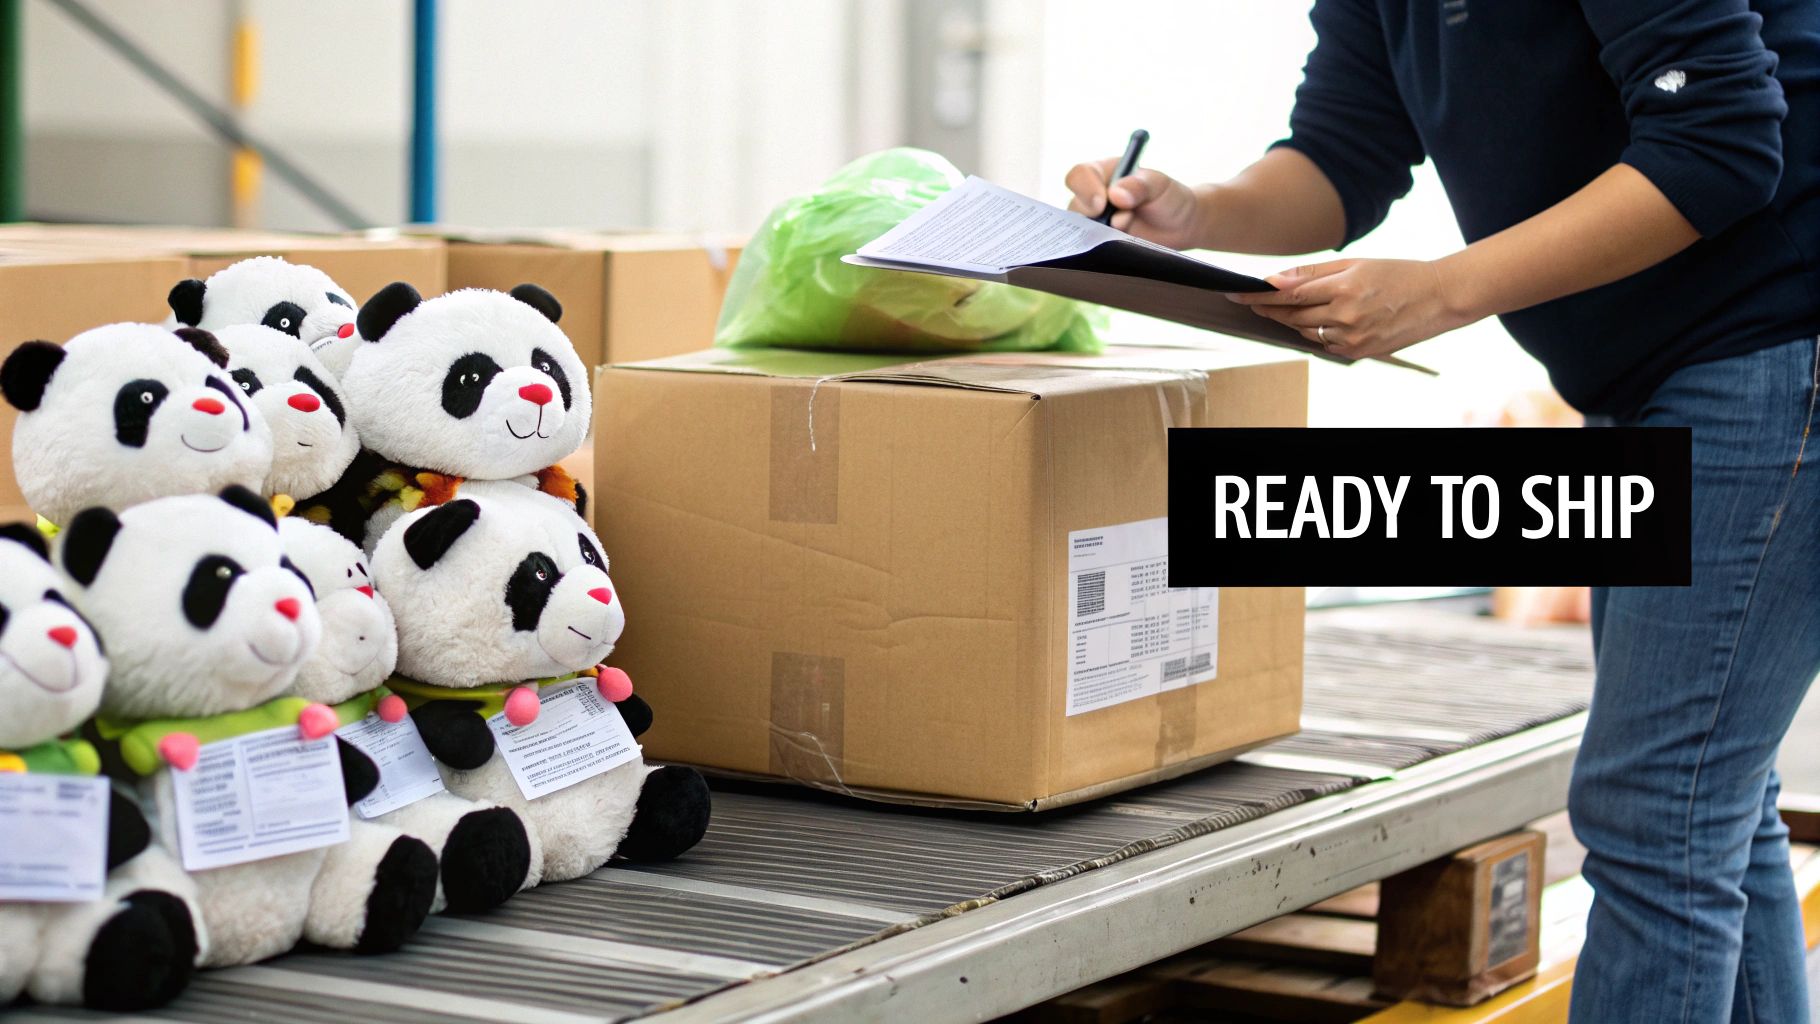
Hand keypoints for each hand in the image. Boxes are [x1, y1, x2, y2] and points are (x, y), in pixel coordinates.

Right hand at [1064, 159, 1203, 248]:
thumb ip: (1139, 185)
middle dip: (1093, 217)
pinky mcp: (1099, 245)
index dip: (1085, 188)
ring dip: (1100, 236)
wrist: (1180, 226)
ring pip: (1079, 232)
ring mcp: (1094, 223)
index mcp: (1103, 174)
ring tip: (1127, 234)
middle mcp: (1093, 198)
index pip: (1080, 175)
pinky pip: (1090, 250)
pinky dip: (1102, 250)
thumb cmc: (1168, 197)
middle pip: (1074, 207)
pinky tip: (1121, 248)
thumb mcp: (1159, 185)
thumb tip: (1116, 194)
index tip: (1101, 203)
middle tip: (1119, 223)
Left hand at [1229, 259, 1472, 359]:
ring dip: (1292, 321)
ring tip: (1283, 308)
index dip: (1258, 296)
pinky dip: (1318, 332)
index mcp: (1344, 288)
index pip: (1288, 295)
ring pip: (1306, 332)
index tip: (1236, 293)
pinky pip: (1325, 343)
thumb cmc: (1397, 273)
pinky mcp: (1359, 353)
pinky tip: (1321, 320)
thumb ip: (1313, 272)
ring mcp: (1352, 339)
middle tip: (1249, 301)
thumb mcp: (1356, 263)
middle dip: (1268, 309)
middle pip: (1292, 316)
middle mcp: (1345, 316)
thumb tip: (1276, 279)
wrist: (1439, 297)